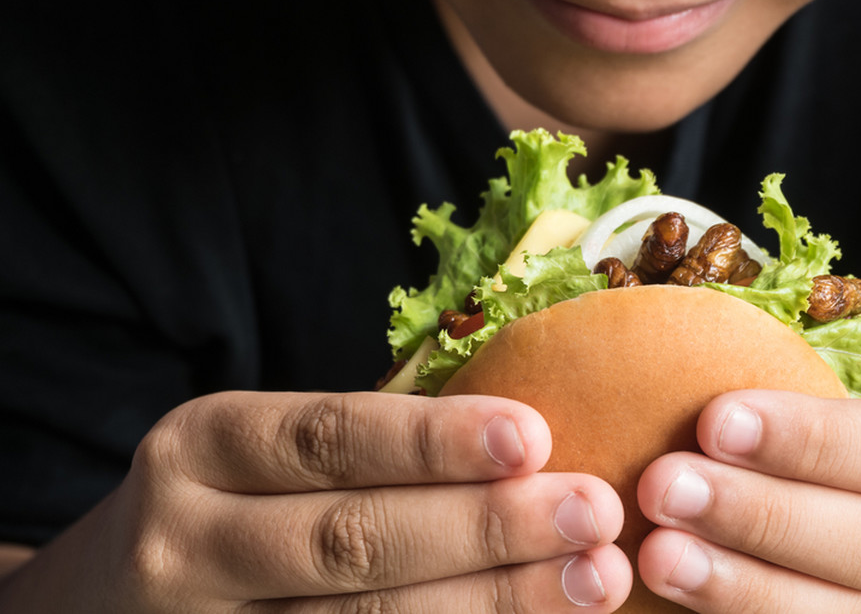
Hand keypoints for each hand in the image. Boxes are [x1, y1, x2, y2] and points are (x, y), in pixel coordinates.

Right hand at [0, 391, 631, 612]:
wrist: (96, 607)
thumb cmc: (222, 507)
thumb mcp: (257, 454)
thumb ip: (360, 447)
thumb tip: (530, 443)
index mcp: (204, 449)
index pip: (327, 439)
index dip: (432, 441)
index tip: (535, 435)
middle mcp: (189, 544)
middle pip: (352, 540)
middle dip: (485, 529)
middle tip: (593, 513)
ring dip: (489, 604)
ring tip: (591, 581)